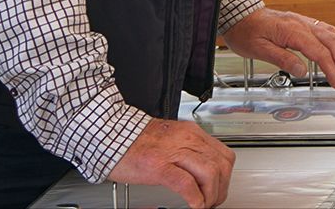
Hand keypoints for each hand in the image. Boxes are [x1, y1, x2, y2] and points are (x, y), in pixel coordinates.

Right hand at [109, 118, 233, 208]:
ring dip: (211, 195)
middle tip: (214, 200)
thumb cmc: (133, 139)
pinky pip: (186, 183)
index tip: (220, 187)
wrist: (108, 134)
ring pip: (210, 173)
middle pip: (221, 165)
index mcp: (191, 132)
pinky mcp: (158, 166)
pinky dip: (195, 197)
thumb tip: (201, 168)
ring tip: (204, 204)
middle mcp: (186, 139)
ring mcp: (173, 152)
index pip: (223, 154)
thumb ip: (187, 149)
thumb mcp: (170, 138)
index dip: (226, 175)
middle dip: (221, 188)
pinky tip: (194, 204)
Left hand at [220, 8, 334, 83]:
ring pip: (330, 34)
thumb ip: (283, 59)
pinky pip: (323, 29)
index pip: (319, 52)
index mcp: (292, 31)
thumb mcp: (259, 50)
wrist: (239, 14)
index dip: (330, 69)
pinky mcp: (301, 22)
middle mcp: (301, 23)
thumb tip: (302, 71)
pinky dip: (333, 42)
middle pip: (330, 41)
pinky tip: (334, 50)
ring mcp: (302, 21)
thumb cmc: (245, 32)